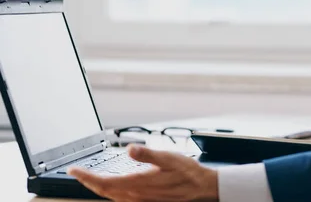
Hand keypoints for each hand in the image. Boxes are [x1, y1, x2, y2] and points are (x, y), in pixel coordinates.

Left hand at [68, 145, 217, 201]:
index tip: (74, 169)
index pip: (104, 182)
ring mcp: (140, 200)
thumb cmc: (187, 172)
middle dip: (87, 182)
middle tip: (76, 173)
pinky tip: (111, 186)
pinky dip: (110, 192)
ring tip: (89, 178)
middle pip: (104, 191)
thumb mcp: (169, 157)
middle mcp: (136, 195)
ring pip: (111, 197)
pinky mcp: (144, 201)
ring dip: (97, 188)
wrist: (200, 188)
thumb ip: (148, 154)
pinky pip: (120, 199)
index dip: (86, 177)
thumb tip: (131, 149)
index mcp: (139, 183)